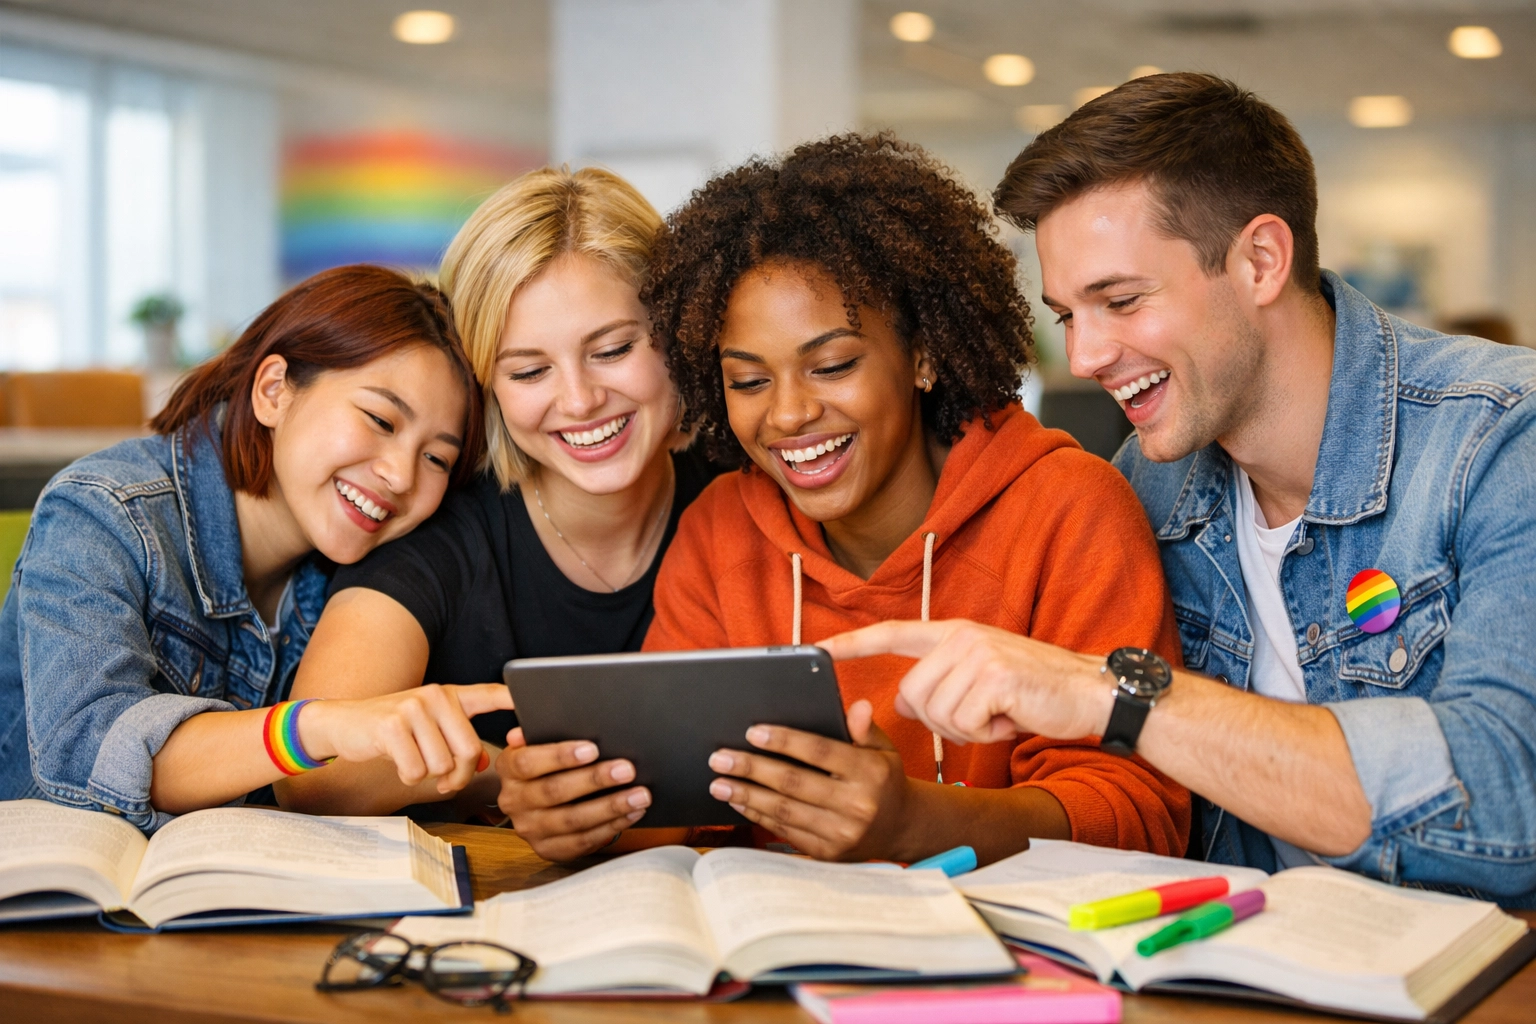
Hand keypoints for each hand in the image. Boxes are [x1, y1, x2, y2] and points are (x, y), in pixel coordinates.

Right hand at [299, 683, 512, 794]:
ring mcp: (413, 709)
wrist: (343, 722)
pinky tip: (397, 761)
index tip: (537, 703)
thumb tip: (484, 766)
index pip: (489, 694)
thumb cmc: (393, 730)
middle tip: (446, 780)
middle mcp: (435, 695)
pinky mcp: (392, 727)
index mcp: (449, 695)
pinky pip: (416, 771)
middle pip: (469, 750)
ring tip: (413, 761)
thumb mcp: (428, 728)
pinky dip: (408, 777)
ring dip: (429, 776)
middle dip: (459, 775)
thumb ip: (457, 741)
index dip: (513, 700)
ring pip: (442, 765)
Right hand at [495, 728, 650, 860]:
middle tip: (627, 769)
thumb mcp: (540, 743)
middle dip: (594, 780)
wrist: (537, 802)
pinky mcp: (547, 850)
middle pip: (553, 791)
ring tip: (640, 794)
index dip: (560, 756)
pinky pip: (582, 841)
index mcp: (508, 769)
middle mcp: (513, 801)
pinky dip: (611, 827)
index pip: (527, 762)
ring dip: (610, 807)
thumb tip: (544, 722)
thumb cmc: (548, 763)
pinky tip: (632, 813)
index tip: (592, 749)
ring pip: (572, 820)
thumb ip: (544, 731)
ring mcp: (530, 829)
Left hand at [706, 700, 910, 861]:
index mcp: (870, 773)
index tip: (752, 732)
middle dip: (751, 768)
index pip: (819, 752)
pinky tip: (739, 801)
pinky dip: (758, 815)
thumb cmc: (883, 779)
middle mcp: (857, 805)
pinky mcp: (829, 853)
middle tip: (720, 757)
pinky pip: (786, 831)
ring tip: (719, 782)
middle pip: (793, 782)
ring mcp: (842, 833)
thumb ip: (864, 728)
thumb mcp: (883, 749)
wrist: (901, 827)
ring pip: (784, 810)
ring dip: (746, 795)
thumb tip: (857, 706)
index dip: (783, 740)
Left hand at [819, 620, 1109, 744]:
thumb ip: (941, 682)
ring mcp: (977, 654)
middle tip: (982, 714)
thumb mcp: (982, 679)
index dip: (853, 642)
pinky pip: (964, 723)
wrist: (1091, 692)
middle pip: (912, 695)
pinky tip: (1011, 717)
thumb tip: (901, 701)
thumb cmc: (1036, 693)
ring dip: (968, 727)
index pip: (891, 633)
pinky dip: (987, 732)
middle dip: (943, 720)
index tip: (819, 649)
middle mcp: (961, 637)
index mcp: (954, 633)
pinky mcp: (993, 677)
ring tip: (1001, 712)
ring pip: (936, 713)